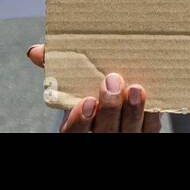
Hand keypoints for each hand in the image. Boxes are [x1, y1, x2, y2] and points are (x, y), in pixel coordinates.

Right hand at [26, 44, 160, 132]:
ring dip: (133, 111)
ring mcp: (124, 138)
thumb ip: (54, 66)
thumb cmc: (89, 87)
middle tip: (112, 81)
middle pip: (105, 132)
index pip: (74, 133)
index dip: (80, 120)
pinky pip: (150, 130)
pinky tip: (153, 99)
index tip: (87, 101)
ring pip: (129, 133)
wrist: (116, 94)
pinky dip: (152, 115)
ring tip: (136, 88)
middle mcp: (100, 137)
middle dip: (109, 109)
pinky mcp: (146, 134)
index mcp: (78, 128)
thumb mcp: (71, 81)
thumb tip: (35, 51)